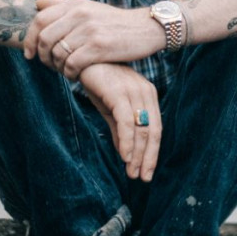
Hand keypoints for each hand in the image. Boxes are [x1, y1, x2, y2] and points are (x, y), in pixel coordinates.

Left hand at [23, 0, 163, 78]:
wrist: (147, 28)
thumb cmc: (115, 22)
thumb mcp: (89, 6)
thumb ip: (63, 5)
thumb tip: (37, 4)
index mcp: (75, 4)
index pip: (39, 19)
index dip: (29, 38)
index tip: (29, 54)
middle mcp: (80, 14)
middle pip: (45, 38)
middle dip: (41, 56)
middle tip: (47, 65)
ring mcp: (89, 30)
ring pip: (57, 53)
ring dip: (56, 67)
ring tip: (64, 71)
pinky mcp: (99, 46)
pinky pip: (72, 64)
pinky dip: (69, 73)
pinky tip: (75, 76)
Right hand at [79, 63, 160, 181]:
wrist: (80, 58)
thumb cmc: (97, 81)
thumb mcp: (110, 109)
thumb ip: (120, 129)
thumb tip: (125, 154)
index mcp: (147, 95)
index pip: (155, 129)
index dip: (152, 153)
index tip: (146, 172)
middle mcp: (145, 92)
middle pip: (153, 131)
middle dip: (147, 157)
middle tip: (142, 178)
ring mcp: (133, 91)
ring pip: (142, 129)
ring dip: (138, 154)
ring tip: (132, 172)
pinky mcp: (119, 92)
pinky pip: (126, 121)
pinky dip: (127, 141)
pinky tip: (125, 156)